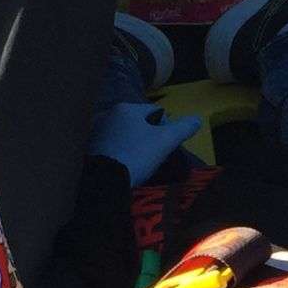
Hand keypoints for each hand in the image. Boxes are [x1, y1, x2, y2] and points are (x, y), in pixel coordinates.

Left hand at [86, 100, 202, 187]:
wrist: (105, 180)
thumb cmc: (137, 154)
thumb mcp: (165, 141)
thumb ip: (183, 128)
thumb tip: (197, 119)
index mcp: (126, 108)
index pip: (155, 112)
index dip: (168, 127)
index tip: (169, 145)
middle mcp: (108, 115)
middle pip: (139, 123)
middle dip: (150, 136)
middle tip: (157, 155)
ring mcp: (97, 132)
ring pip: (125, 135)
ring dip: (135, 145)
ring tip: (143, 163)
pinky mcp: (90, 149)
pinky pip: (114, 147)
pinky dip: (122, 153)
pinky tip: (127, 166)